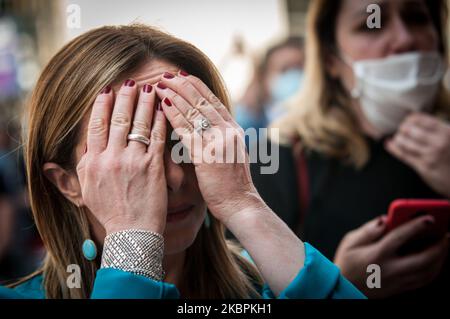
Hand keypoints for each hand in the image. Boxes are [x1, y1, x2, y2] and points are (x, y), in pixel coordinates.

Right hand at [76, 81, 167, 234]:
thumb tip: (52, 163)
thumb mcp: (83, 194)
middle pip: (118, 119)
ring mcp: (133, 162)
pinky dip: (160, 121)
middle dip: (125, 96)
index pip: (96, 125)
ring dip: (144, 102)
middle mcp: (111, 159)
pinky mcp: (154, 168)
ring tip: (150, 87)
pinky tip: (162, 109)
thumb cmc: (108, 214)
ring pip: (139, 124)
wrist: (131, 233)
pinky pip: (157, 137)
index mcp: (92, 162)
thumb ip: (69, 175)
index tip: (107, 90)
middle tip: (131, 82)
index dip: (102, 105)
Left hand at [155, 71, 260, 223]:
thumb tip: (205, 126)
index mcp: (233, 129)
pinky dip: (174, 116)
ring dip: (175, 95)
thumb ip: (220, 138)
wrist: (241, 204)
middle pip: (202, 101)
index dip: (196, 86)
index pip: (213, 100)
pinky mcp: (207, 155)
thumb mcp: (231, 154)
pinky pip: (187, 130)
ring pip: (194, 111)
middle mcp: (228, 131)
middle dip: (182, 85)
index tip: (182, 75)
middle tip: (166, 74)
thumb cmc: (233, 184)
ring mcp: (219, 142)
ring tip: (159, 83)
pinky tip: (163, 105)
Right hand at [334, 215, 449, 297]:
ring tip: (444, 245)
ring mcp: (397, 281)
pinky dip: (435, 269)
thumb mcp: (350, 241)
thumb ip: (369, 229)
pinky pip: (424, 280)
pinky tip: (436, 259)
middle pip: (423, 258)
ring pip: (428, 272)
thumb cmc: (346, 262)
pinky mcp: (400, 288)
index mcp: (376, 254)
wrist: (342, 288)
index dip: (417, 226)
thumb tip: (385, 219)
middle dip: (439, 246)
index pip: (400, 237)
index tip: (430, 218)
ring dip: (441, 257)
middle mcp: (390, 269)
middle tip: (446, 234)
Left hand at [385, 112, 449, 197]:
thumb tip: (414, 119)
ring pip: (405, 143)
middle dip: (402, 130)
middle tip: (402, 131)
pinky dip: (394, 149)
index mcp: (447, 131)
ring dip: (398, 140)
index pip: (419, 119)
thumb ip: (438, 129)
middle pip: (410, 130)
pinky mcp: (424, 167)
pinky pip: (404, 155)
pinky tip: (389, 144)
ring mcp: (431, 156)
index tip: (407, 122)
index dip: (409, 120)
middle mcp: (439, 143)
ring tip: (398, 139)